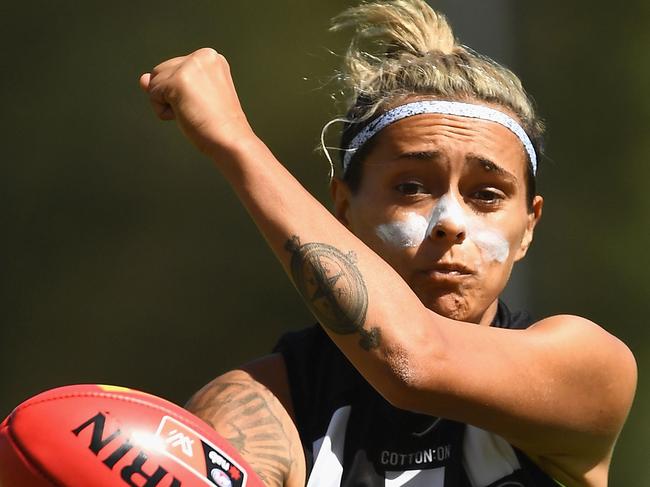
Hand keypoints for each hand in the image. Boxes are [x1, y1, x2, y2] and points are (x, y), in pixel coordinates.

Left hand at [140, 48, 255, 159]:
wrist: (231, 140)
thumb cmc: (216, 124)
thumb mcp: (191, 97)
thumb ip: (166, 82)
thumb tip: (142, 79)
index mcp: (210, 57)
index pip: (173, 69)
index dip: (182, 93)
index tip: (205, 104)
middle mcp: (202, 55)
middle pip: (160, 71)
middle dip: (171, 95)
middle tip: (199, 109)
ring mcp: (190, 66)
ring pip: (154, 82)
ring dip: (167, 103)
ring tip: (194, 112)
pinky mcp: (178, 80)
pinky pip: (153, 95)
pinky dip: (164, 112)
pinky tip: (186, 115)